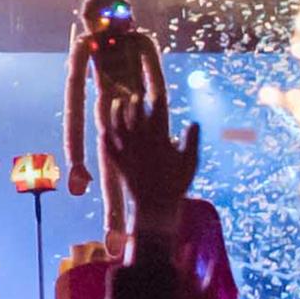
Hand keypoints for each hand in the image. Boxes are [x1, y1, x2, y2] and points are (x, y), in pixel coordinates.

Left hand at [100, 90, 205, 248]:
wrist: (157, 205)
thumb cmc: (177, 183)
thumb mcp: (190, 162)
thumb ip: (191, 141)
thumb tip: (195, 122)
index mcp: (159, 140)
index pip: (157, 114)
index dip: (156, 101)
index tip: (156, 93)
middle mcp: (141, 143)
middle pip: (135, 117)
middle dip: (135, 104)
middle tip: (135, 95)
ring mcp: (128, 153)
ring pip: (118, 128)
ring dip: (116, 114)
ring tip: (117, 103)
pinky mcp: (119, 164)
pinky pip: (109, 149)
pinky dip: (106, 139)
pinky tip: (103, 131)